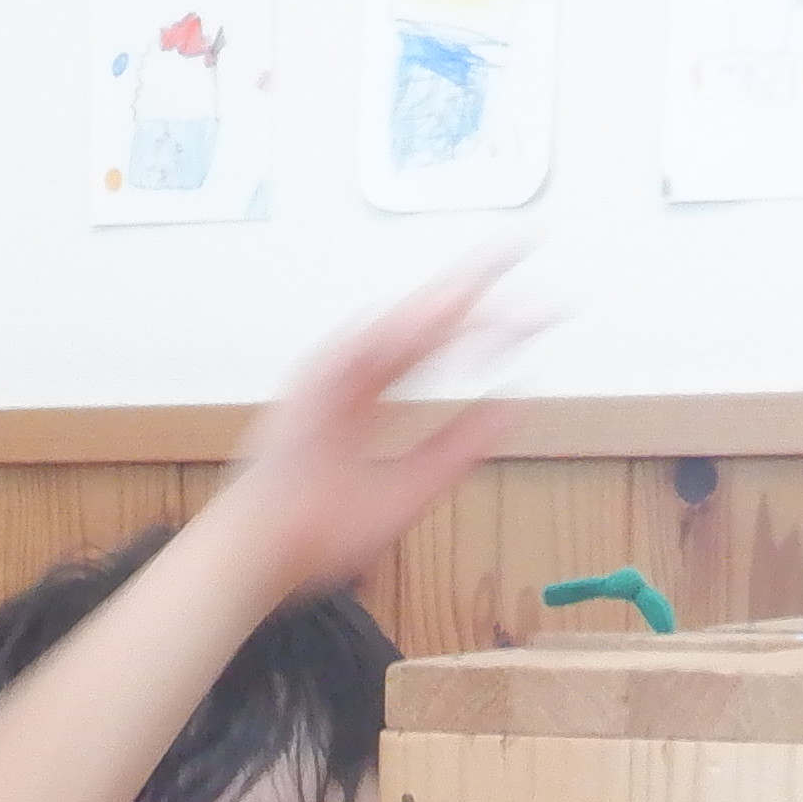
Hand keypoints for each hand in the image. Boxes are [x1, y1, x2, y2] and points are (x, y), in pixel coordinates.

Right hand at [204, 253, 527, 597]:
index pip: (439, 340)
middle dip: (473, 282)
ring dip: (440, 302)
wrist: (264, 553)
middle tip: (522, 248)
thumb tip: (510, 408)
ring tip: (488, 276)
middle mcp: (354, 375)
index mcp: (374, 392)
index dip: (488, 317)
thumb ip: (455, 448)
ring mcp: (331, 378)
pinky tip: (437, 318)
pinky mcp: (309, 388)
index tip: (537, 306)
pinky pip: (357, 350)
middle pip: (421, 318)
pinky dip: (394, 332)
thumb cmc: (321, 527)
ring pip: (394, 326)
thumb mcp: (409, 489)